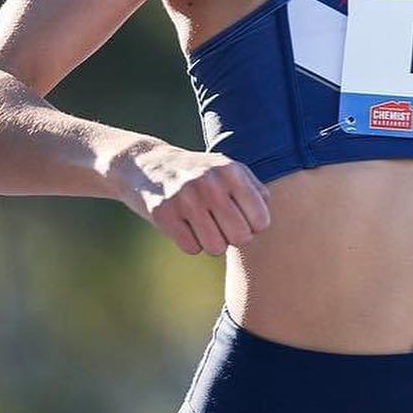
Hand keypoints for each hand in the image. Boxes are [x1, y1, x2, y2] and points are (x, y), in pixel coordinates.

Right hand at [114, 139, 270, 254]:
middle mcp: (210, 183)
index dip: (254, 227)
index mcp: (231, 172)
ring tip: (203, 225)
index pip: (261, 220)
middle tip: (222, 226)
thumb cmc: (198, 172)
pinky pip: (191, 248)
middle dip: (233, 237)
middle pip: (240, 237)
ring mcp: (185, 198)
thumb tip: (265, 217)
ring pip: (216, 248)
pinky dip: (190, 243)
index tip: (242, 220)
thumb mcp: (228, 169)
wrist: (147, 164)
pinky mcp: (164, 214)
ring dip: (211, 242)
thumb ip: (255, 190)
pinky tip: (184, 226)